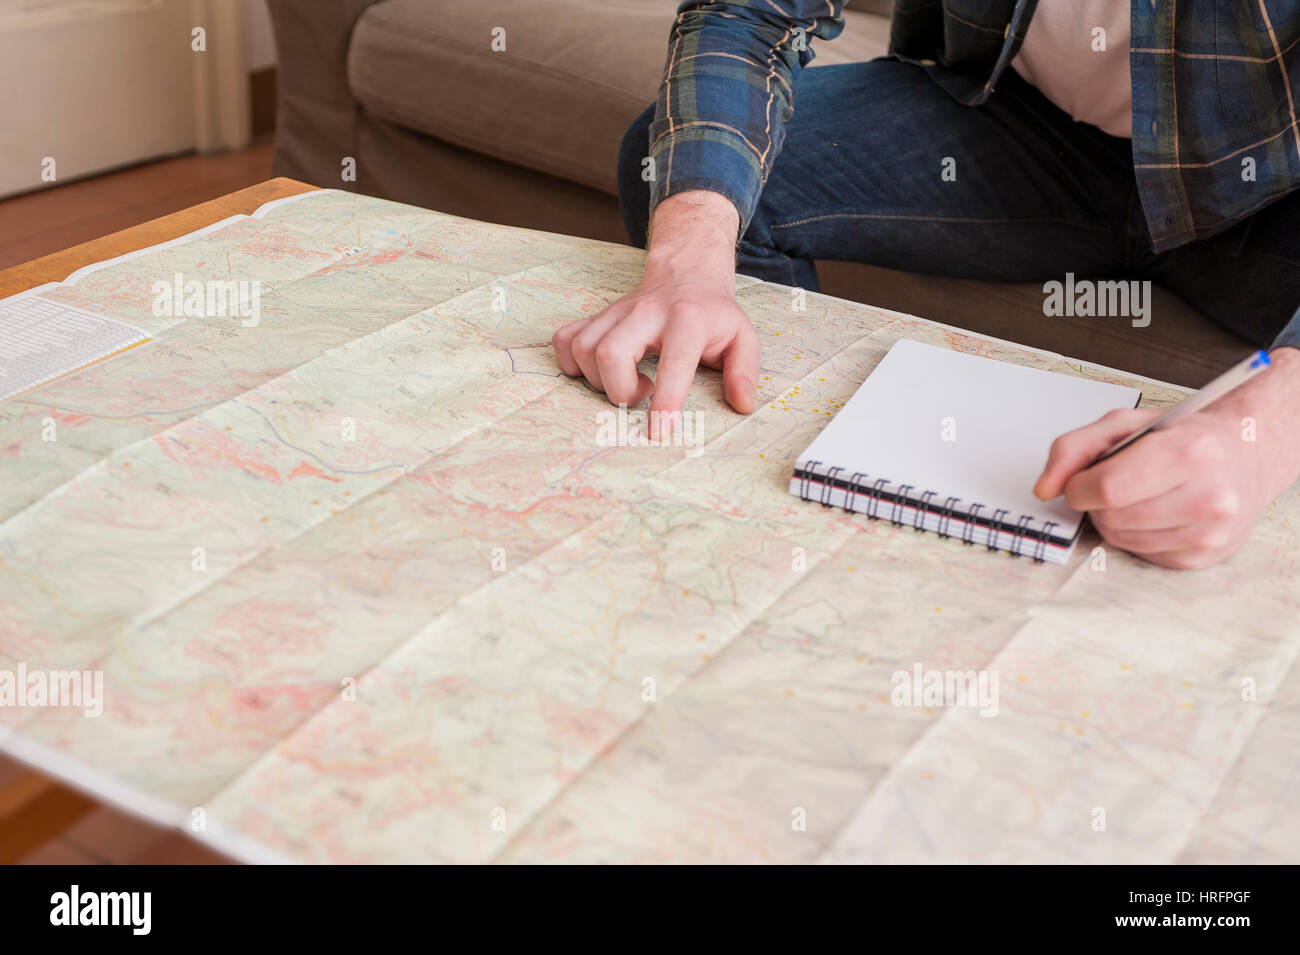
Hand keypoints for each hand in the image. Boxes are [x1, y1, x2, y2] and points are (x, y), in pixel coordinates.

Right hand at [552, 191, 758, 439]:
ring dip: (599, 380)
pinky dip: (573, 364)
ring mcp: (616, 312)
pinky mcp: (596, 316)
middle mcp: (645, 313)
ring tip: (628, 382)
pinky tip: (599, 372)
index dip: (665, 401)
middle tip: (641, 395)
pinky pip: (565, 340)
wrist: (685, 274)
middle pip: (610, 351)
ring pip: (583, 348)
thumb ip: (745, 372)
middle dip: (619, 390)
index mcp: (687, 319)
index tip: (658, 432)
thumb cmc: (713, 315)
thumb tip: (741, 405)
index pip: (673, 363)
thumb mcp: (742, 337)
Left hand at [1033, 349, 1299, 569]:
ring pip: (1122, 539)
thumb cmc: (1180, 436)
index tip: (1080, 480)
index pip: (1108, 488)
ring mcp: (1211, 532)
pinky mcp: (1204, 557)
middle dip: (1097, 502)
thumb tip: (1044, 489)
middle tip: (1114, 483)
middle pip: (1112, 518)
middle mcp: (1211, 496)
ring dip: (1113, 519)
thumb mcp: (1125, 423)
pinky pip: (1141, 553)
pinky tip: (1156, 512)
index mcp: (1192, 452)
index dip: (1079, 487)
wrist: (1245, 456)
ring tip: (1137, 494)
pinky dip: (1135, 534)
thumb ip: (1074, 448)